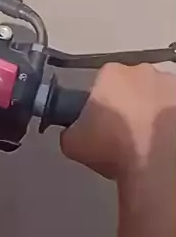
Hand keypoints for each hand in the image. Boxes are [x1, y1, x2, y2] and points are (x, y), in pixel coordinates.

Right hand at [61, 63, 175, 179]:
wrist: (156, 165)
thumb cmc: (115, 147)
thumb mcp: (72, 144)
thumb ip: (70, 132)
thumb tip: (73, 134)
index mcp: (111, 74)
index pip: (100, 83)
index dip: (100, 103)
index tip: (101, 122)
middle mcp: (143, 71)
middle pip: (131, 85)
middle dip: (128, 104)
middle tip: (123, 133)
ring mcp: (171, 85)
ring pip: (156, 96)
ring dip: (151, 112)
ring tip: (147, 140)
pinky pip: (173, 111)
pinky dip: (169, 124)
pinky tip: (163, 143)